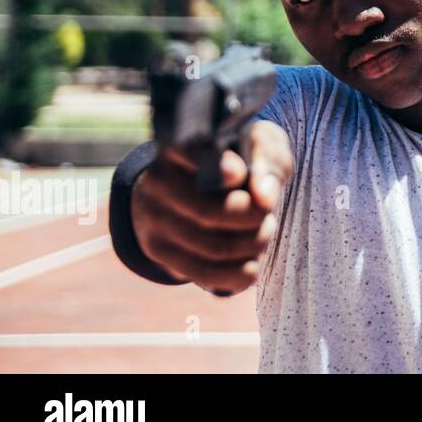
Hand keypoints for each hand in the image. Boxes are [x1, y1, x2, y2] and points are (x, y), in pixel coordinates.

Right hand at [131, 120, 294, 296]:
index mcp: (181, 146)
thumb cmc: (242, 160)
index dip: (217, 168)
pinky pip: (208, 275)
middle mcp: (158, 182)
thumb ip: (267, 164)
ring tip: (264, 229)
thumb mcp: (260, 147)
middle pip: (211, 212)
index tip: (239, 174)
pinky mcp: (159, 253)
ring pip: (215, 248)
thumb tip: (264, 197)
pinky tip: (252, 260)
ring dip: (255, 243)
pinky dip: (242, 272)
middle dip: (254, 216)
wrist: (201, 184)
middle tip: (266, 212)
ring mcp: (154, 220)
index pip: (190, 153)